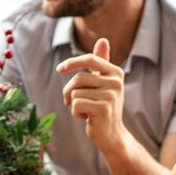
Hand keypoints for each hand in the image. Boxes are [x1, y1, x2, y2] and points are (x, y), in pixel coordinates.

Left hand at [56, 38, 125, 152]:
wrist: (111, 134)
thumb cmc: (103, 107)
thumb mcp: (103, 83)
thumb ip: (101, 63)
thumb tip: (102, 39)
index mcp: (115, 72)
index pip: (90, 59)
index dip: (73, 62)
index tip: (59, 69)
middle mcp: (116, 82)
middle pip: (78, 78)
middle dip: (68, 91)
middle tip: (70, 101)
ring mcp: (111, 95)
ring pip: (75, 93)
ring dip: (73, 103)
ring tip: (85, 110)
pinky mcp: (103, 109)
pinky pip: (75, 105)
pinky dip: (75, 113)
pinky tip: (87, 118)